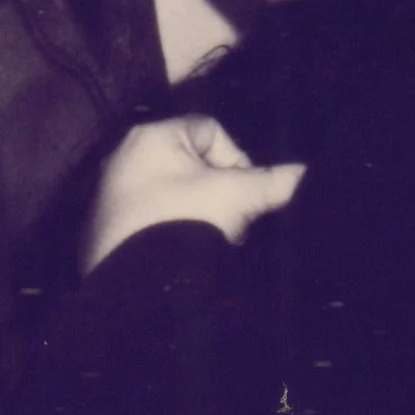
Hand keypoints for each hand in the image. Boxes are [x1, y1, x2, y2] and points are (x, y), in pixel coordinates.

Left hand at [79, 111, 305, 271]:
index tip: (242, 192)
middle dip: (219, 190)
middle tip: (230, 218)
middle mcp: (125, 157)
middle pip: (193, 162)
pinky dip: (174, 227)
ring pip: (176, 191)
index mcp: (150, 136)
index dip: (236, 159)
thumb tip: (305, 174)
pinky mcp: (108, 225)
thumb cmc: (186, 220)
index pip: (211, 130)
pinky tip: (185, 251)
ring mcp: (112, 192)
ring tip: (211, 237)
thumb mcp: (238, 196)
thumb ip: (274, 181)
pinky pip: (154, 215)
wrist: (139, 283)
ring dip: (200, 211)